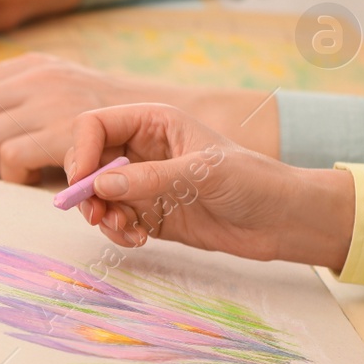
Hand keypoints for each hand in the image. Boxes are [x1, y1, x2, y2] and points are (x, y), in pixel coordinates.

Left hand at [0, 52, 187, 178]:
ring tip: (7, 178)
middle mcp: (38, 78)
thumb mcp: (64, 102)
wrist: (179, 125)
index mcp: (31, 67)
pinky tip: (30, 183)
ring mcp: (55, 103)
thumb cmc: (117, 128)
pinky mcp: (70, 132)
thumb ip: (19, 109)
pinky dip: (12, 178)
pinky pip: (11, 158)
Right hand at [65, 103, 353, 267]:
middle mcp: (142, 150)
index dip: (81, 151)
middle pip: (88, 162)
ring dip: (100, 216)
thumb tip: (99, 187)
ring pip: (96, 196)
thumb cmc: (253, 182)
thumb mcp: (202, 173)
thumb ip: (149, 178)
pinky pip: (114, 221)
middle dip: (85, 190)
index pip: (95, 126)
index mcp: (153, 123)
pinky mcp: (148, 213)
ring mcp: (143, 183)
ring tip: (124, 231)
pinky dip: (116, 232)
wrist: (282, 220)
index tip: (84, 183)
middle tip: (95, 215)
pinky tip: (139, 240)